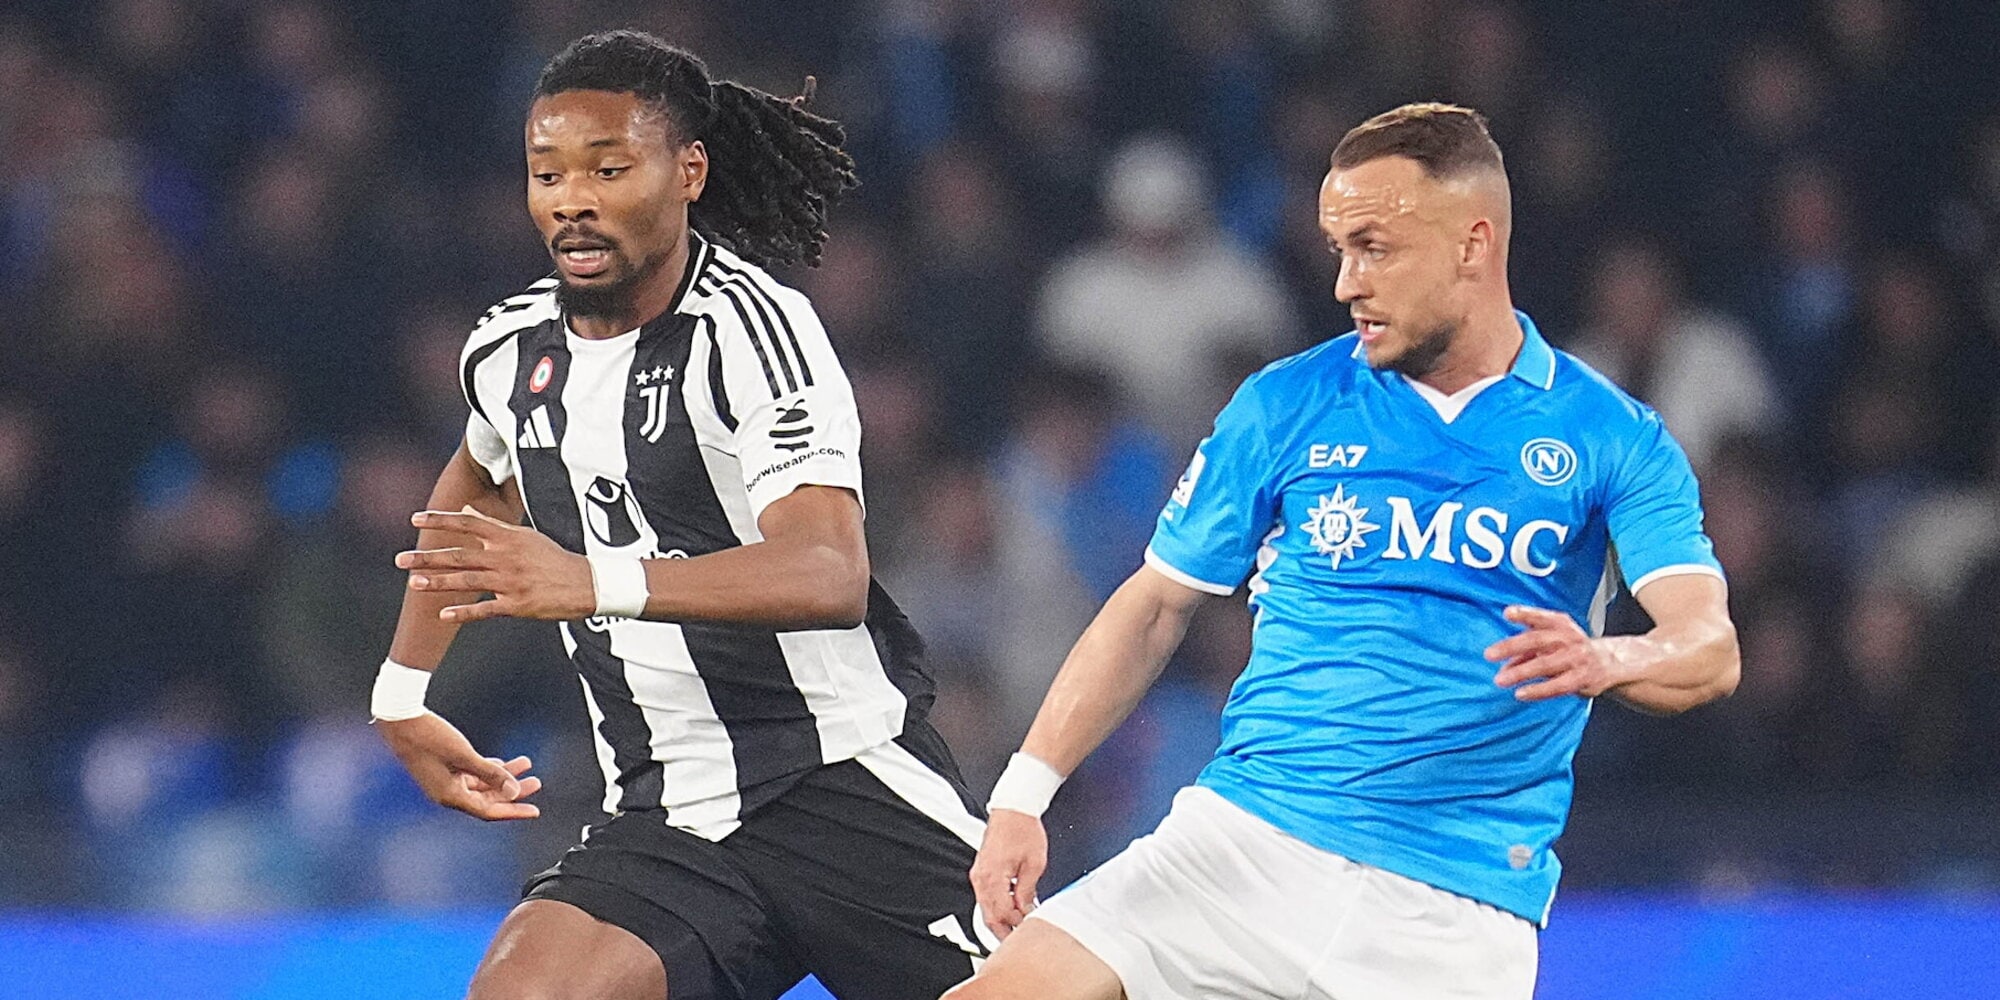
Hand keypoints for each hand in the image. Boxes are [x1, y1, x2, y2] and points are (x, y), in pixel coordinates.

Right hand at [376, 712, 542, 820]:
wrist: (400, 720)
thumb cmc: (428, 737)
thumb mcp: (464, 755)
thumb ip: (491, 773)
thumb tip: (514, 790)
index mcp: (450, 796)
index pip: (488, 811)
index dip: (513, 811)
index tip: (534, 811)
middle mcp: (447, 793)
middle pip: (488, 799)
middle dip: (513, 791)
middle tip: (536, 782)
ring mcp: (445, 781)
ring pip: (482, 785)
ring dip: (504, 776)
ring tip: (525, 765)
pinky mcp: (443, 768)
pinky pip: (472, 775)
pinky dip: (489, 769)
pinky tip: (503, 763)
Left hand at [398, 506, 595, 622]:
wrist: (585, 583)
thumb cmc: (553, 558)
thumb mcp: (524, 536)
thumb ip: (492, 525)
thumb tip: (466, 509)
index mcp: (507, 537)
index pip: (468, 522)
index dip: (441, 520)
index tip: (415, 519)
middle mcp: (505, 557)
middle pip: (460, 554)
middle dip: (427, 558)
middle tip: (400, 560)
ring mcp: (510, 582)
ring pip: (467, 581)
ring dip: (438, 582)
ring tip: (413, 584)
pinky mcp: (516, 605)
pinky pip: (485, 610)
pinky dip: (463, 612)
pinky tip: (443, 615)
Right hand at [970, 808, 1048, 940]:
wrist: (1013, 808)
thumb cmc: (1023, 829)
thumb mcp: (1034, 864)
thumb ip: (1027, 891)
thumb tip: (1026, 909)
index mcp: (993, 877)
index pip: (1002, 913)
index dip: (1016, 923)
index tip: (1030, 925)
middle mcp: (981, 877)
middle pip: (989, 915)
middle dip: (1003, 930)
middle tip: (1017, 938)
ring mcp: (979, 873)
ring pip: (986, 907)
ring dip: (1001, 918)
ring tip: (1017, 924)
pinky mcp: (982, 869)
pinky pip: (986, 895)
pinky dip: (998, 904)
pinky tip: (1011, 907)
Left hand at [1486, 605, 1632, 701]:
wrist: (1611, 662)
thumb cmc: (1574, 649)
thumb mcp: (1552, 643)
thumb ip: (1527, 652)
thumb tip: (1504, 666)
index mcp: (1560, 625)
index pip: (1541, 617)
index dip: (1525, 614)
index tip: (1507, 613)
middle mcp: (1569, 639)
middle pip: (1537, 640)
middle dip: (1511, 646)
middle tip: (1489, 654)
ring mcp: (1577, 658)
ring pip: (1545, 664)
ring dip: (1521, 672)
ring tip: (1500, 679)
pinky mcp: (1582, 678)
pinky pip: (1557, 686)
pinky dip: (1538, 690)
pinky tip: (1521, 693)